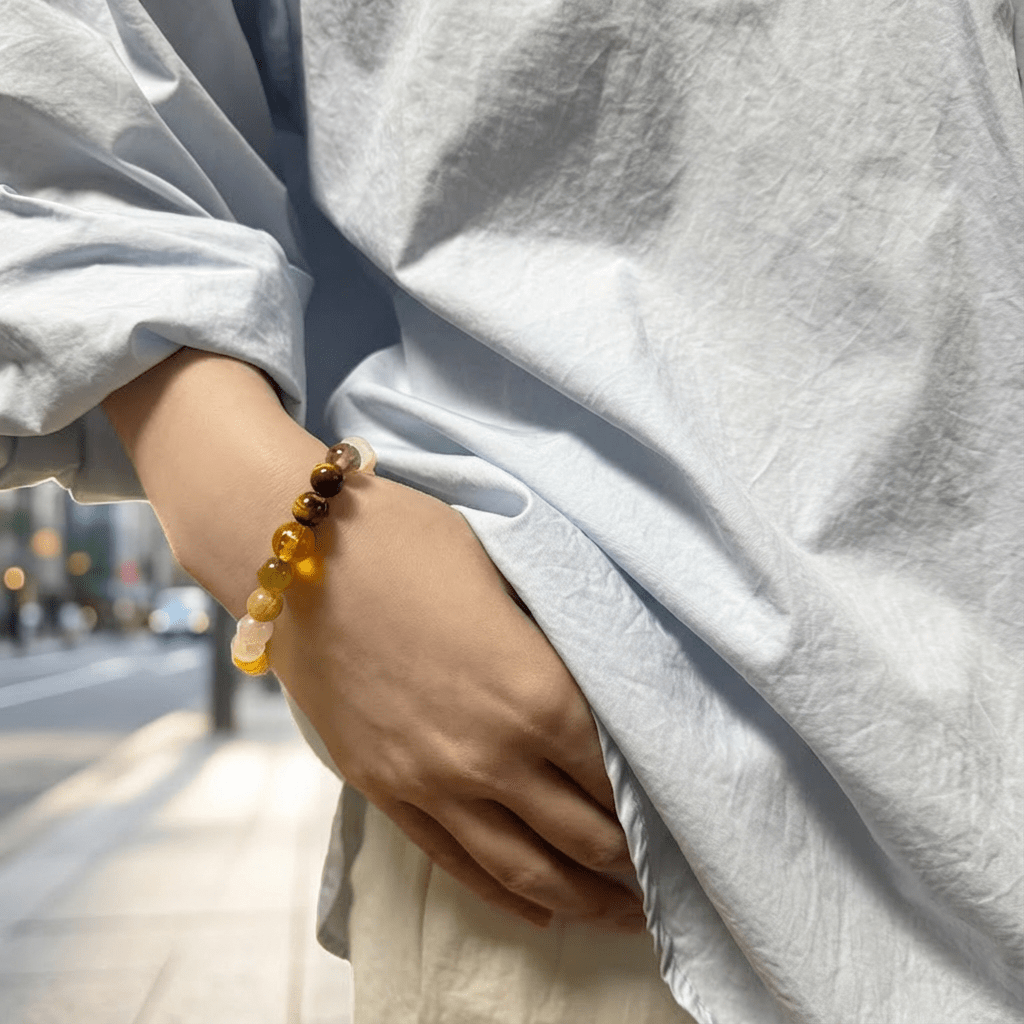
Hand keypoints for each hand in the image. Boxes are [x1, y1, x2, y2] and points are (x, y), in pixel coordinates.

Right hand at [104, 350, 642, 930]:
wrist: (299, 550)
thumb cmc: (411, 543)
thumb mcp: (508, 580)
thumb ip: (553, 649)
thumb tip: (593, 693)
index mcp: (537, 692)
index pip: (618, 773)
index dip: (654, 801)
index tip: (679, 814)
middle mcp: (491, 753)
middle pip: (585, 835)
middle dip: (632, 864)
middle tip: (666, 879)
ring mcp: (431, 781)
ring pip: (525, 870)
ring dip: (583, 900)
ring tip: (620, 915)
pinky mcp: (383, 789)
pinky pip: (455, 864)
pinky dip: (506, 897)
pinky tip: (541, 911)